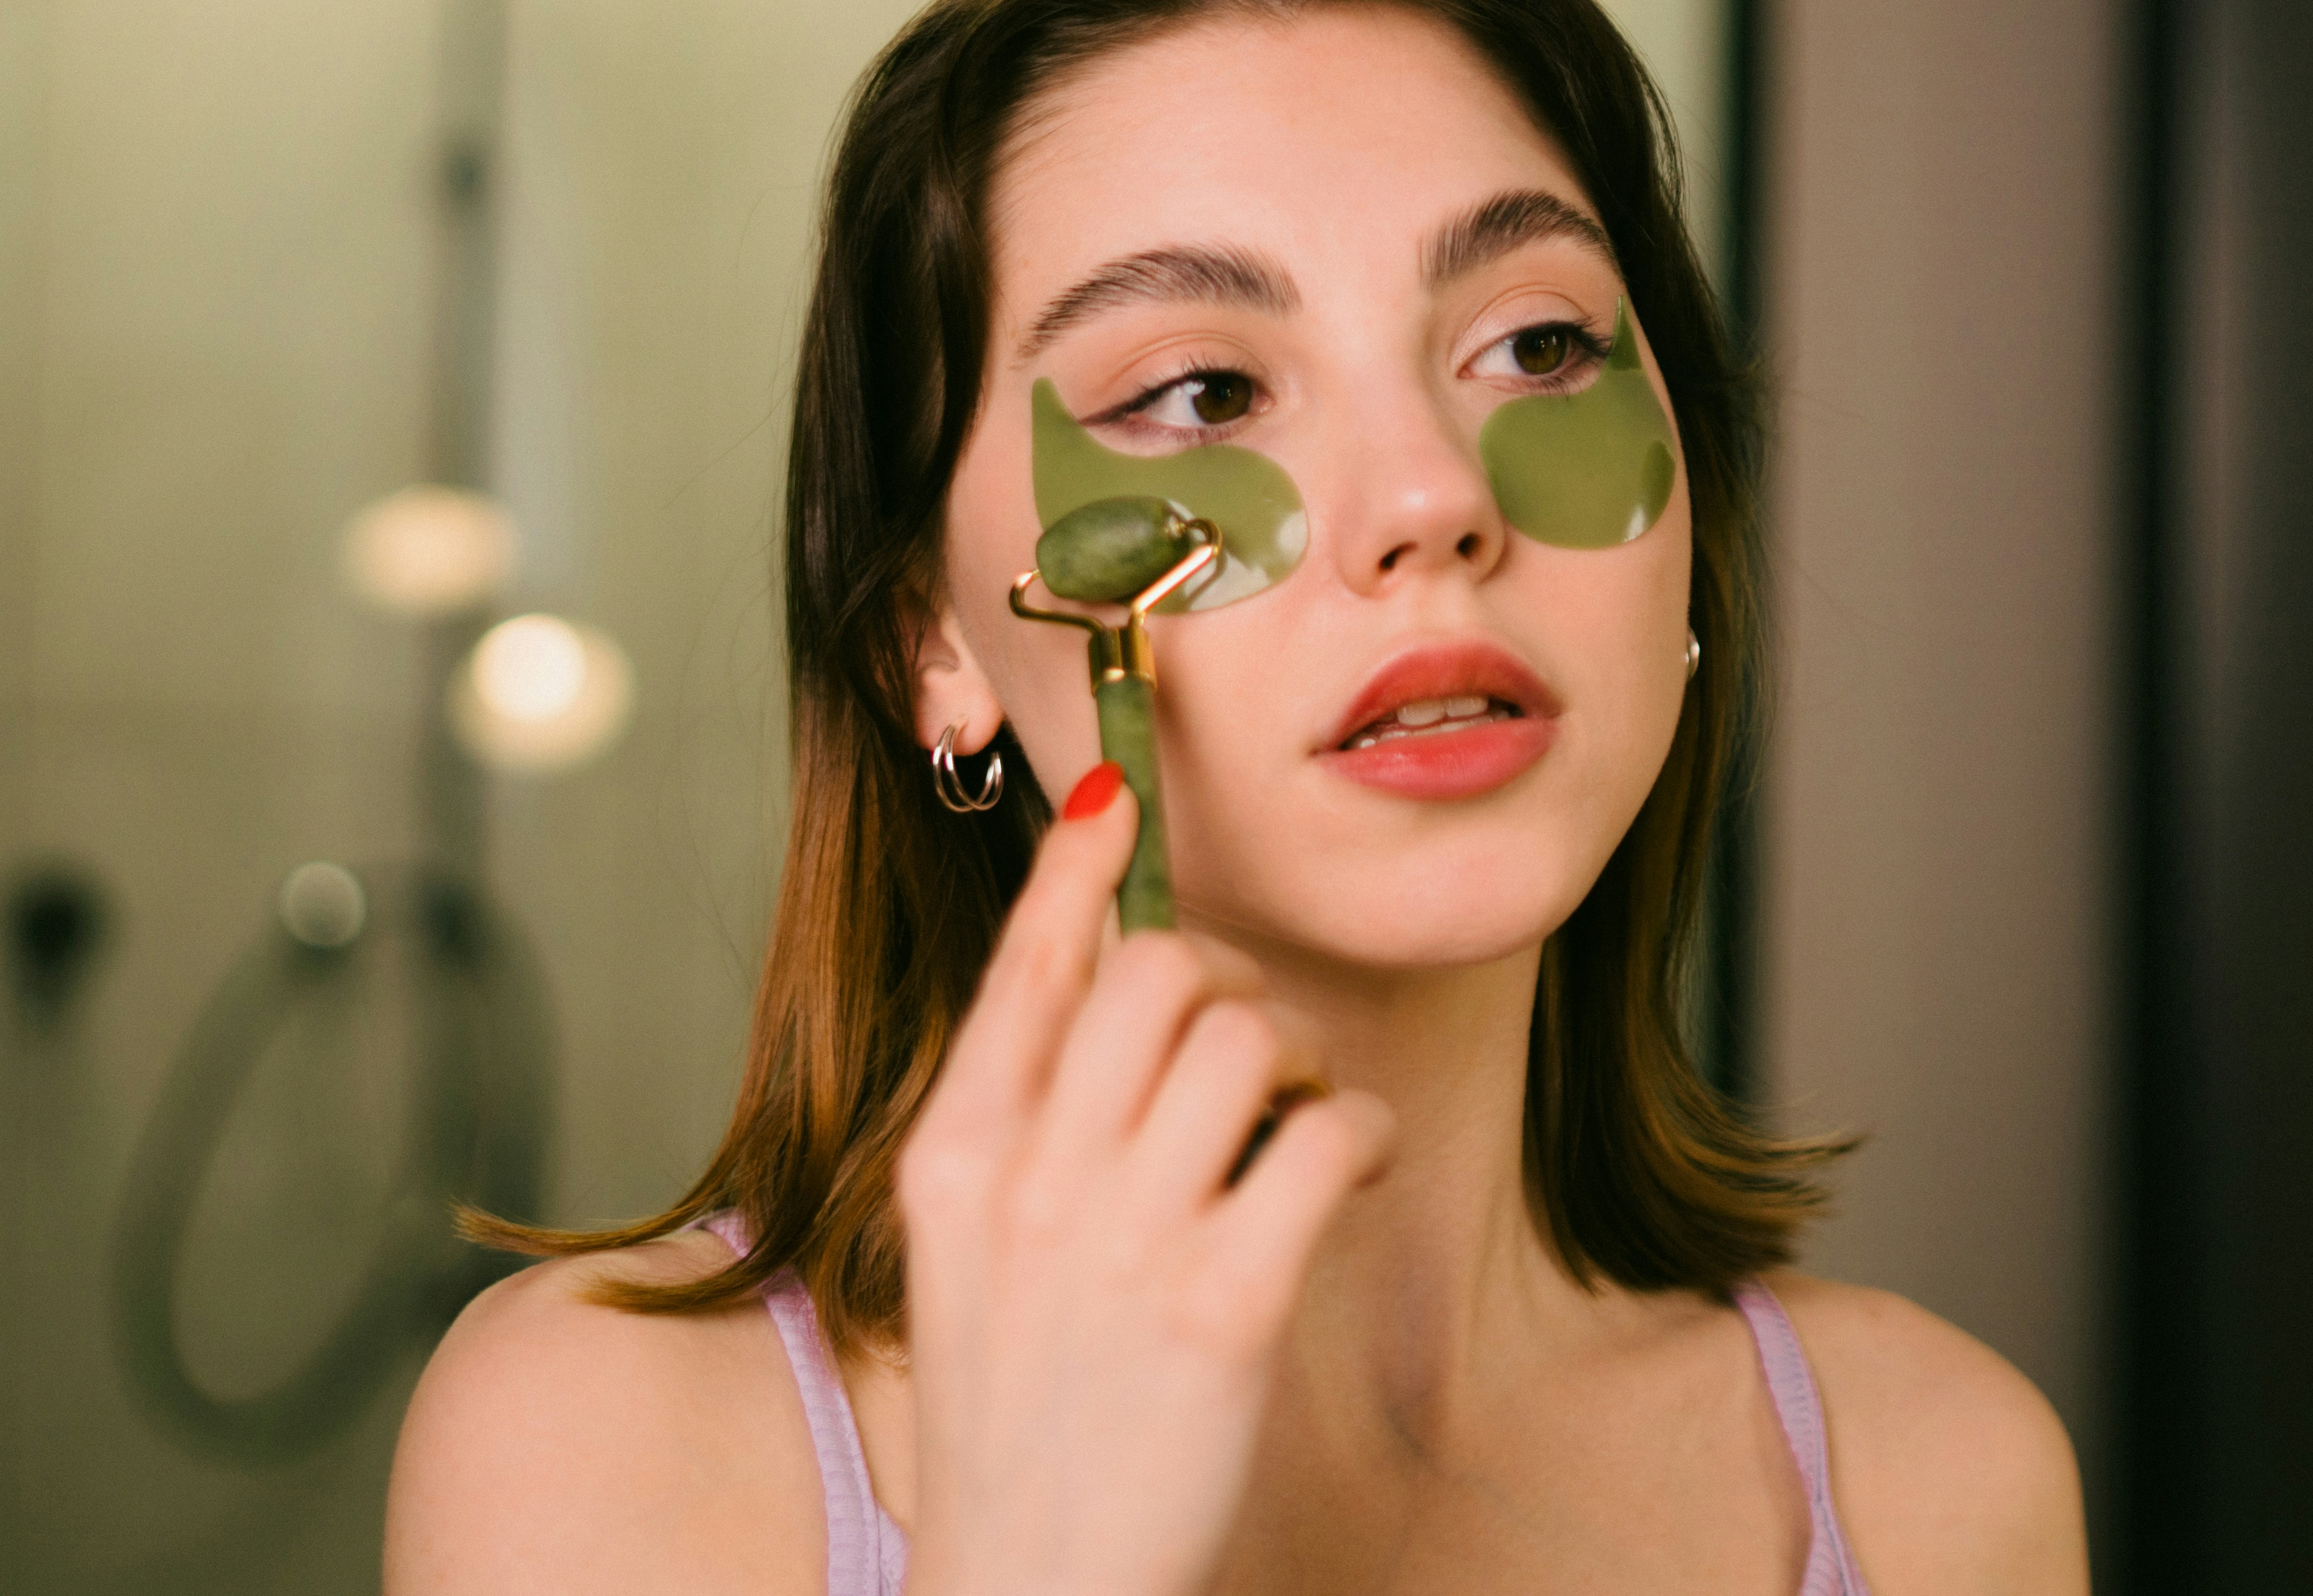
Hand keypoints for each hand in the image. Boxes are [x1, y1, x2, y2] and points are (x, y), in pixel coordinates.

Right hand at [897, 762, 1397, 1595]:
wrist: (1028, 1582)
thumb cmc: (1017, 1408)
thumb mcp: (968, 1246)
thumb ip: (1021, 1117)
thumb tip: (1094, 977)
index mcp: (956, 1157)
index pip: (1025, 967)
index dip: (1077, 868)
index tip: (1119, 795)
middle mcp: (1031, 1182)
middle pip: (1154, 975)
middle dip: (1223, 984)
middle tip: (1247, 1046)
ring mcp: (1123, 1243)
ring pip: (1243, 1040)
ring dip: (1298, 1062)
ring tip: (1297, 1121)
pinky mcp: (1222, 1306)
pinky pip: (1320, 1141)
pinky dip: (1356, 1137)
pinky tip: (1343, 1173)